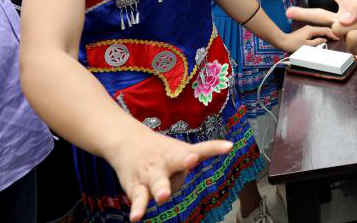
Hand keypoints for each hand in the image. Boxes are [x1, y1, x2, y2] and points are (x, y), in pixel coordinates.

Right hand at [102, 132, 231, 221]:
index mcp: (180, 153)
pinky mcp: (136, 187)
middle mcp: (167, 162)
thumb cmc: (161, 150)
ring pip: (157, 181)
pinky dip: (138, 208)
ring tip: (163, 196)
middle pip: (177, 161)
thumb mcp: (178, 151)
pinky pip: (138, 199)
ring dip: (160, 189)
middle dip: (184, 162)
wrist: (128, 141)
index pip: (202, 149)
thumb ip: (191, 160)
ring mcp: (151, 174)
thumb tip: (198, 165)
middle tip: (191, 160)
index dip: (214, 148)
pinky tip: (137, 218)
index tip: (228, 146)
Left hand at [280, 24, 336, 52]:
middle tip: (337, 38)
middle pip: (323, 29)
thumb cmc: (293, 44)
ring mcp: (307, 29)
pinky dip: (321, 35)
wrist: (283, 41)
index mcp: (311, 29)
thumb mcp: (307, 45)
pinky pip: (316, 32)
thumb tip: (324, 40)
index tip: (338, 38)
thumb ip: (317, 42)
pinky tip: (323, 38)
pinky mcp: (305, 32)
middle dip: (330, 33)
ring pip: (320, 30)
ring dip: (326, 34)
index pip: (325, 30)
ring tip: (332, 39)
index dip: (332, 34)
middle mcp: (310, 27)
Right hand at [287, 0, 356, 57]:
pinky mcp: (352, 46)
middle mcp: (346, 20)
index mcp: (350, 6)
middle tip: (288, 12)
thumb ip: (355, 8)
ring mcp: (347, 34)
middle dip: (303, 14)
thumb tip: (341, 20)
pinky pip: (350, 38)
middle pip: (320, 15)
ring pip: (339, 27)